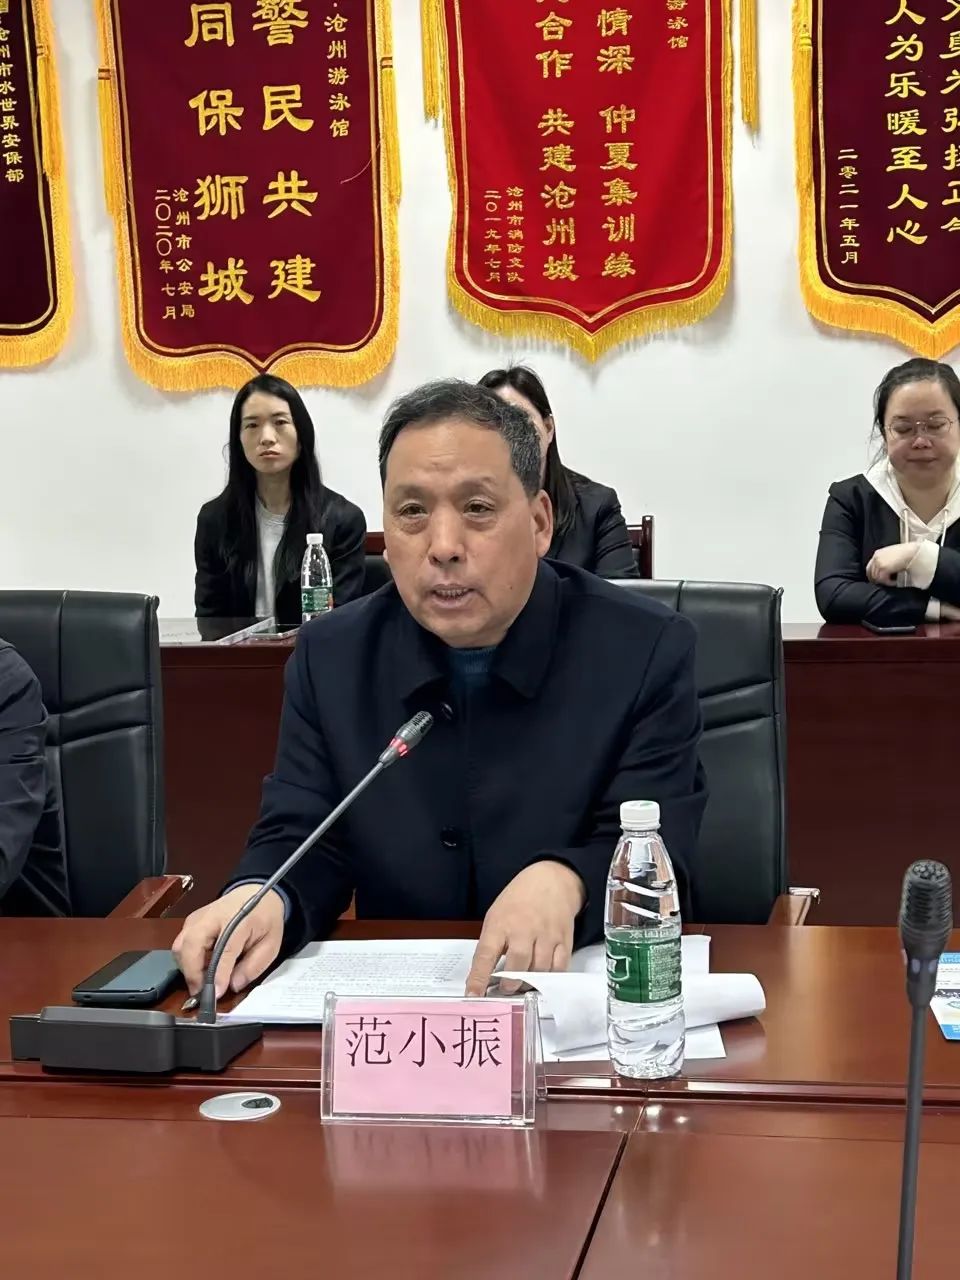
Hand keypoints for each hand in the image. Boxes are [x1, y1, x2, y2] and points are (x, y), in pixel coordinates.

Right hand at [172, 885, 284, 998]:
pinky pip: (180, 945)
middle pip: (191, 944)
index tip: (216, 993)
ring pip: (180, 946)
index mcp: (239, 918)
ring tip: (202, 984)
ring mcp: (198, 917)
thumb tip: (233, 986)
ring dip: (187, 968)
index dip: (218, 973)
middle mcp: (213, 915)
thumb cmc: (264, 919)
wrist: (254, 893)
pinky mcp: (190, 922)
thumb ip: (254, 965)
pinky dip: (186, 961)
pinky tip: (199, 971)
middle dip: (193, 972)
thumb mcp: (270, 943)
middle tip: (202, 993)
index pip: (225, 948)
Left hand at [465, 862, 585, 997]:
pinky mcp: (564, 940)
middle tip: (506, 988)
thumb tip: (484, 977)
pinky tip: (542, 976)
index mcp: (500, 923)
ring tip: (522, 983)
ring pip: (540, 970)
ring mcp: (546, 935)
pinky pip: (559, 967)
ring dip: (529, 983)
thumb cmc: (518, 901)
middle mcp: (524, 929)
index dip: (478, 978)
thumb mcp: (496, 916)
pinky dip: (550, 977)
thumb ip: (491, 944)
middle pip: (518, 965)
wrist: (550, 881)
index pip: (485, 955)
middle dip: (510, 984)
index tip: (473, 995)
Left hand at [867, 543, 915, 584]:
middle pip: (871, 574)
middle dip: (878, 580)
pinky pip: (883, 580)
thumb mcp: (893, 556)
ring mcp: (879, 563)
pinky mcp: (884, 568)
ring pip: (877, 578)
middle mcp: (876, 558)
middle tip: (886, 583)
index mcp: (878, 554)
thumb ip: (887, 562)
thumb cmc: (908, 553)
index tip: (879, 580)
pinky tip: (895, 582)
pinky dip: (889, 583)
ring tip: (894, 582)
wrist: (914, 551)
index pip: (869, 567)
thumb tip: (886, 572)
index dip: (874, 575)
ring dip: (885, 582)